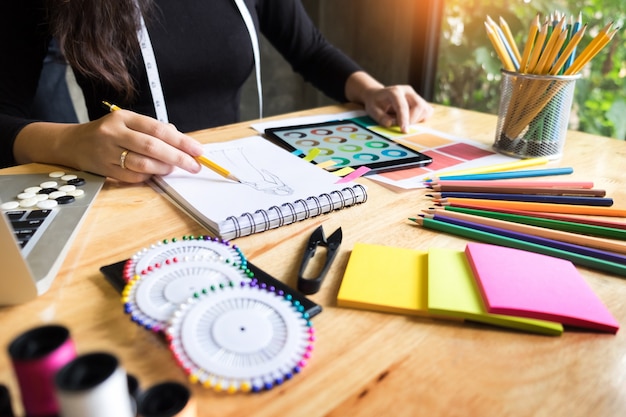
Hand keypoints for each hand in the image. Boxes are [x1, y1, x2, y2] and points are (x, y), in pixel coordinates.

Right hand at [69, 110, 202, 182]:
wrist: (73, 143)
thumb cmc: (109, 133)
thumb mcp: (128, 123)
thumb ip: (154, 130)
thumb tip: (183, 142)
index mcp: (123, 117)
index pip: (158, 129)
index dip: (181, 141)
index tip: (198, 150)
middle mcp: (113, 133)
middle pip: (152, 147)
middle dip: (178, 158)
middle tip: (194, 166)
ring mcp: (107, 152)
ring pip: (143, 164)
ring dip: (164, 169)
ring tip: (174, 168)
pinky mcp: (105, 169)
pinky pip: (133, 177)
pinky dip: (149, 176)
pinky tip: (155, 172)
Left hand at [362, 85, 433, 132]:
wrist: (378, 95)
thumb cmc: (375, 103)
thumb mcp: (372, 110)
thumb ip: (380, 117)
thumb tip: (390, 123)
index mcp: (395, 91)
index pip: (402, 105)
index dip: (404, 119)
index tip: (404, 131)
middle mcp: (407, 91)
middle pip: (418, 105)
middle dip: (412, 120)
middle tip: (401, 127)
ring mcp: (415, 95)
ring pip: (424, 109)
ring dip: (416, 120)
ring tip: (404, 121)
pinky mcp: (420, 100)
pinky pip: (427, 111)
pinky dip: (421, 118)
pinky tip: (411, 119)